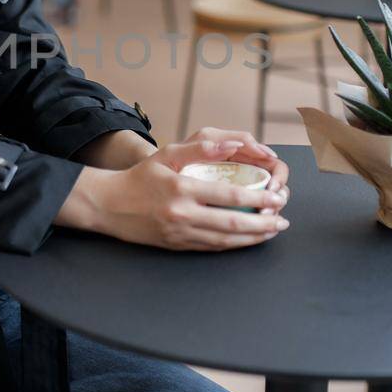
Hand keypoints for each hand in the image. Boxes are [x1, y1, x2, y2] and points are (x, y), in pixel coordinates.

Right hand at [58, 133, 290, 251]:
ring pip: (225, 239)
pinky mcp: (177, 245)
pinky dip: (233, 244)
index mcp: (183, 189)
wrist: (109, 206)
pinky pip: (212, 247)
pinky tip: (246, 240)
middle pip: (232, 223)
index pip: (229, 195)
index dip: (258, 198)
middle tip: (282, 220)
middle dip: (262, 223)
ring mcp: (180, 233)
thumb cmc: (141, 177)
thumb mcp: (168, 154)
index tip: (277, 197)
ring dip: (252, 238)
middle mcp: (183, 214)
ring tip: (271, 231)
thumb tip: (233, 143)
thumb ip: (201, 149)